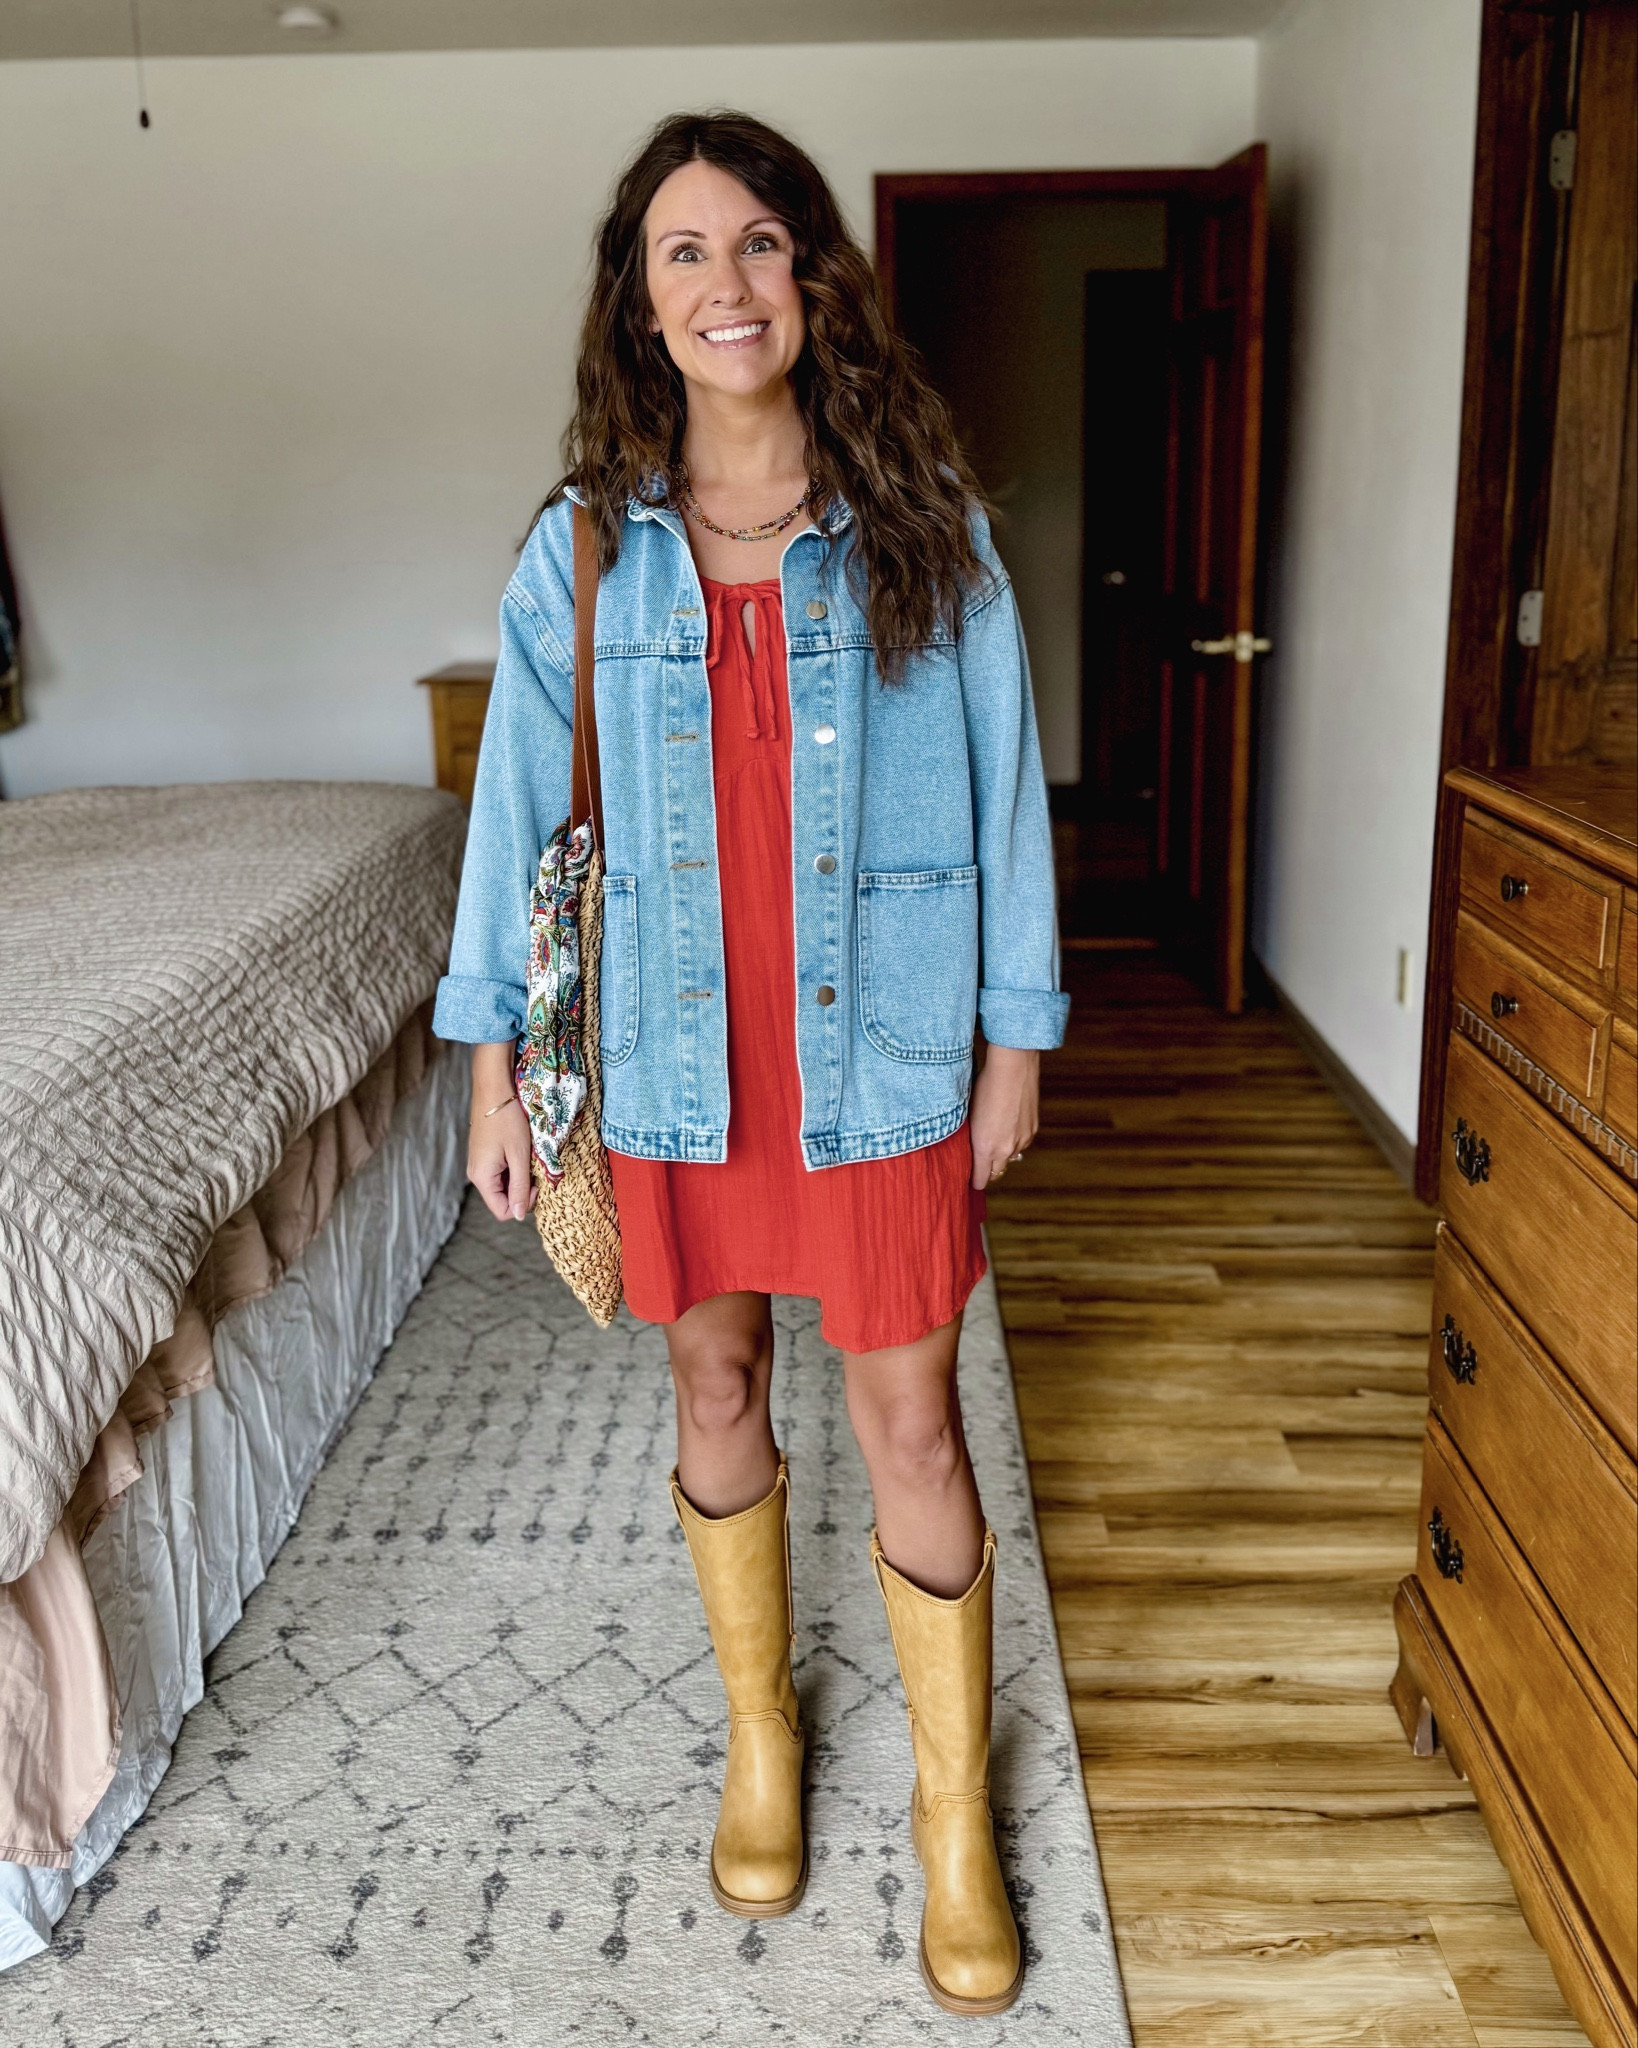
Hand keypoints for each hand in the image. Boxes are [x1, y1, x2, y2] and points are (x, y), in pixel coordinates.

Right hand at [468, 1042, 533, 1220]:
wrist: (493, 1088)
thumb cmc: (507, 1120)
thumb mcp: (519, 1155)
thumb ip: (518, 1187)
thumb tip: (518, 1215)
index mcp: (481, 1178)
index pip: (503, 1211)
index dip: (523, 1203)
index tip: (536, 1183)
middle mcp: (476, 1174)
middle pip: (502, 1199)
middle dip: (521, 1190)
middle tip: (535, 1168)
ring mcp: (479, 1164)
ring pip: (502, 1184)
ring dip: (519, 1177)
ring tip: (528, 1157)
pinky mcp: (483, 1154)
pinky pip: (500, 1171)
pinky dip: (513, 1166)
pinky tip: (520, 1151)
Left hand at [969, 1043, 1039, 1190]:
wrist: (1013, 1068)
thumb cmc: (985, 1086)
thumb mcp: (969, 1115)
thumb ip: (972, 1137)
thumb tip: (971, 1147)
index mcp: (985, 1147)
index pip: (981, 1179)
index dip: (975, 1181)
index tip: (971, 1180)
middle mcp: (1005, 1149)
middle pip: (996, 1173)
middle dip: (988, 1170)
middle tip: (980, 1163)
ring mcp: (1022, 1141)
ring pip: (1010, 1158)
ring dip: (1002, 1154)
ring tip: (994, 1137)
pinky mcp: (1033, 1130)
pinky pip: (1021, 1144)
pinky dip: (1014, 1140)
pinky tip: (1008, 1125)